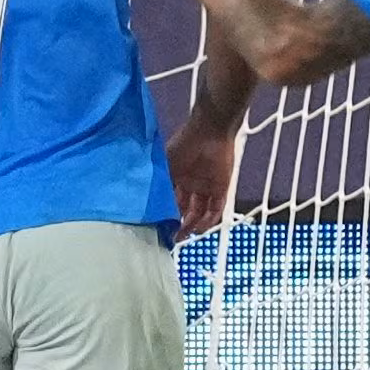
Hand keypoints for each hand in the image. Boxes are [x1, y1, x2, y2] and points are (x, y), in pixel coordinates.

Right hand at [167, 110, 239, 237]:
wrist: (209, 132)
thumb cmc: (185, 144)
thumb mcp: (166, 164)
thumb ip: (160, 181)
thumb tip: (147, 200)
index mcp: (177, 177)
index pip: (170, 200)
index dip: (166, 213)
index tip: (158, 226)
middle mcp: (191, 184)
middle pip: (185, 209)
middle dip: (179, 223)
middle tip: (172, 237)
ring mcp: (206, 186)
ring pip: (200, 211)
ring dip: (194, 225)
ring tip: (185, 236)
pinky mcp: (221, 187)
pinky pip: (216, 207)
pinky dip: (210, 219)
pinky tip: (202, 229)